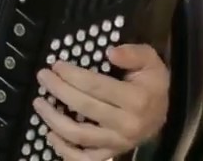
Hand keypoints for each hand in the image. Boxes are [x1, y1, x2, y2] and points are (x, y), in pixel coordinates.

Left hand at [33, 43, 168, 159]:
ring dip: (54, 120)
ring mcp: (117, 142)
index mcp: (136, 99)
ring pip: (79, 135)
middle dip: (58, 90)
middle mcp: (126, 124)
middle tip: (43, 77)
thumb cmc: (152, 84)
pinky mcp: (111, 153)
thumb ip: (133, 53)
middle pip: (84, 107)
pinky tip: (51, 135)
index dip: (72, 75)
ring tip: (39, 104)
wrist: (163, 114)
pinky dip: (64, 151)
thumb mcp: (151, 61)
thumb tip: (110, 52)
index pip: (95, 86)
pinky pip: (84, 158)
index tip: (55, 65)